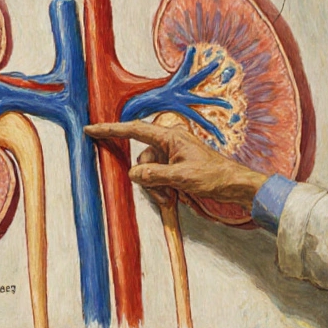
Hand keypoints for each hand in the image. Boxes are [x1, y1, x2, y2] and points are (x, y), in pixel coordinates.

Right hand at [84, 121, 268, 207]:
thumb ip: (155, 174)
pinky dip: (163, 190)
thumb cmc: (215, 177)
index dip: (111, 130)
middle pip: (142, 159)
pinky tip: (176, 197)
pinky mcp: (177, 169)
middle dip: (148, 179)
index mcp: (171, 137)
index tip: (91, 129)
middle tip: (167, 194)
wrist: (236, 187)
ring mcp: (173, 157)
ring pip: (148, 172)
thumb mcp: (182, 177)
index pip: (135, 130)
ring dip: (157, 188)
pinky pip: (158, 179)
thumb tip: (134, 173)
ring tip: (174, 197)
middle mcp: (170, 144)